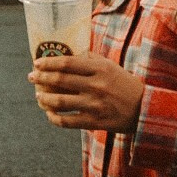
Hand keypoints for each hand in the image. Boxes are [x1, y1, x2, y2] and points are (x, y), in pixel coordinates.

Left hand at [29, 51, 143, 131]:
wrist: (146, 109)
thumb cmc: (125, 85)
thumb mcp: (111, 67)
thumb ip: (91, 59)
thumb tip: (70, 54)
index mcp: (100, 69)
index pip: (67, 63)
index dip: (48, 63)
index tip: (37, 63)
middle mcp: (96, 86)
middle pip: (60, 80)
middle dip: (41, 78)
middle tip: (31, 77)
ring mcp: (94, 105)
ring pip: (60, 102)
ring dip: (44, 99)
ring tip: (38, 96)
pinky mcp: (94, 122)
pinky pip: (67, 121)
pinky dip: (54, 118)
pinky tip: (49, 113)